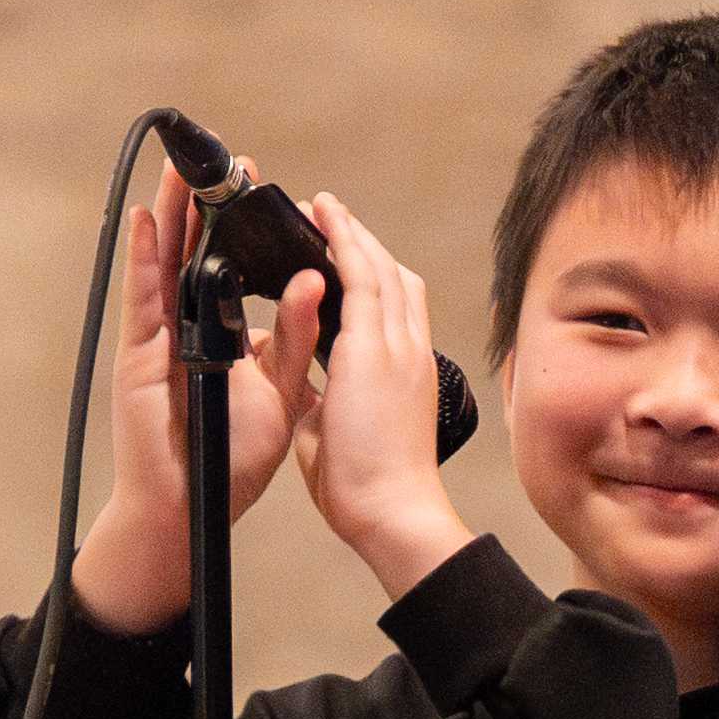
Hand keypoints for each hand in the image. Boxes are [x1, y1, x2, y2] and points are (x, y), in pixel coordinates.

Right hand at [67, 171, 325, 636]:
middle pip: (200, 253)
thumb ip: (297, 340)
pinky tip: (145, 218)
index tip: (266, 190)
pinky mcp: (139, 353)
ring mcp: (162, 338)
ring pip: (167, 262)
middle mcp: (194, 329)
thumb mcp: (283, 393)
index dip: (252, 232)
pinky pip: (142, 295)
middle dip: (209, 207)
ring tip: (181, 168)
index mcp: (231, 336)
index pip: (241, 270)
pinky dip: (142, 256)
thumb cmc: (232, 459)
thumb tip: (314, 281)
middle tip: (225, 162)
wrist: (191, 509)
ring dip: (173, 214)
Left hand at [289, 195, 469, 601]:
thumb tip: (310, 395)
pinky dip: (343, 240)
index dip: (371, 276)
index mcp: (404, 374)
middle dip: (360, 244)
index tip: (344, 259)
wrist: (391, 511)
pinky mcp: (376, 347)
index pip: (396, 309)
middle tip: (328, 216)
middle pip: (394, 276)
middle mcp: (409, 350)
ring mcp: (398, 345)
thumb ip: (328, 405)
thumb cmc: (369, 488)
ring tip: (323, 206)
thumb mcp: (340, 433)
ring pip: (380, 267)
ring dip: (350, 232)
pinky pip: (361, 276)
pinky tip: (324, 217)